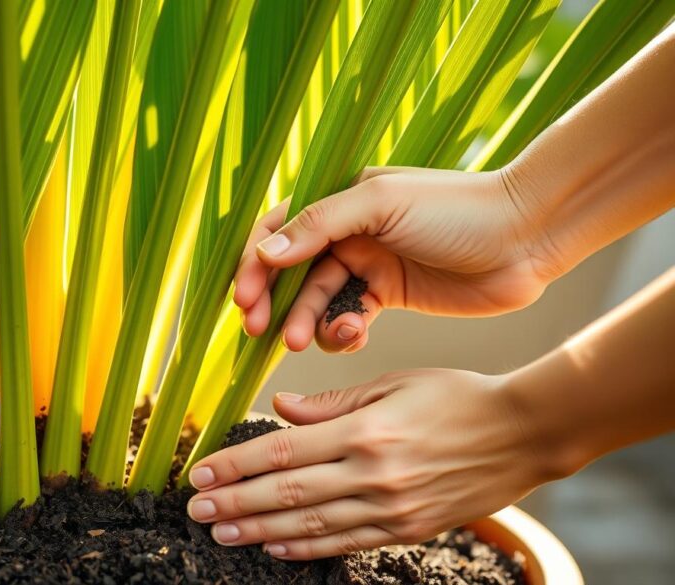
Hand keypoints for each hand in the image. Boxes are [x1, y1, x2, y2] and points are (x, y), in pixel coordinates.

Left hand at [185, 369, 565, 559]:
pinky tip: (274, 546)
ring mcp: (390, 507)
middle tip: (196, 510)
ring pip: (309, 524)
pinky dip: (306, 547)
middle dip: (235, 502)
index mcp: (364, 430)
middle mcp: (372, 473)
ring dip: (258, 530)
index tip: (201, 472)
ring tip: (221, 533)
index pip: (282, 451)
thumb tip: (281, 408)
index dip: (236, 464)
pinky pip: (345, 542)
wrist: (523, 434)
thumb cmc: (456, 397)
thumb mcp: (393, 383)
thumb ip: (332, 402)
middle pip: (286, 492)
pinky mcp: (407, 529)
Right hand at [234, 167, 557, 352]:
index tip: (243, 298)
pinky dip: (343, 332)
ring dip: (306, 321)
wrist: (527, 237)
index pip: (279, 230)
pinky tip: (354, 336)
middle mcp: (348, 231)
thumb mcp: (381, 205)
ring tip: (305, 342)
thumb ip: (319, 225)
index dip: (255, 263)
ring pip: (317, 300)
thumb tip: (264, 252)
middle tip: (258, 331)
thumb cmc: (456, 208)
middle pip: (291, 270)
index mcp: (341, 198)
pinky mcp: (390, 296)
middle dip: (272, 301)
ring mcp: (369, 264)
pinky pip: (349, 318)